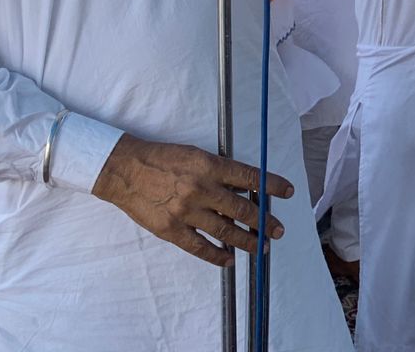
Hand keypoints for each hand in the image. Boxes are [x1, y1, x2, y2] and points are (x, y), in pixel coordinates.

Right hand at [92, 133, 291, 266]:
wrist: (126, 170)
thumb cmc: (163, 159)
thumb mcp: (196, 155)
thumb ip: (219, 171)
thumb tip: (244, 188)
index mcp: (210, 166)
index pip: (250, 177)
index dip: (272, 185)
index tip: (288, 191)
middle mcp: (202, 189)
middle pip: (243, 209)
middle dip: (264, 221)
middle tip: (278, 230)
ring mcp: (187, 212)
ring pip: (226, 231)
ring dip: (248, 241)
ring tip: (261, 246)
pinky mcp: (172, 230)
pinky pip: (200, 247)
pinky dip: (218, 256)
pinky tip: (230, 259)